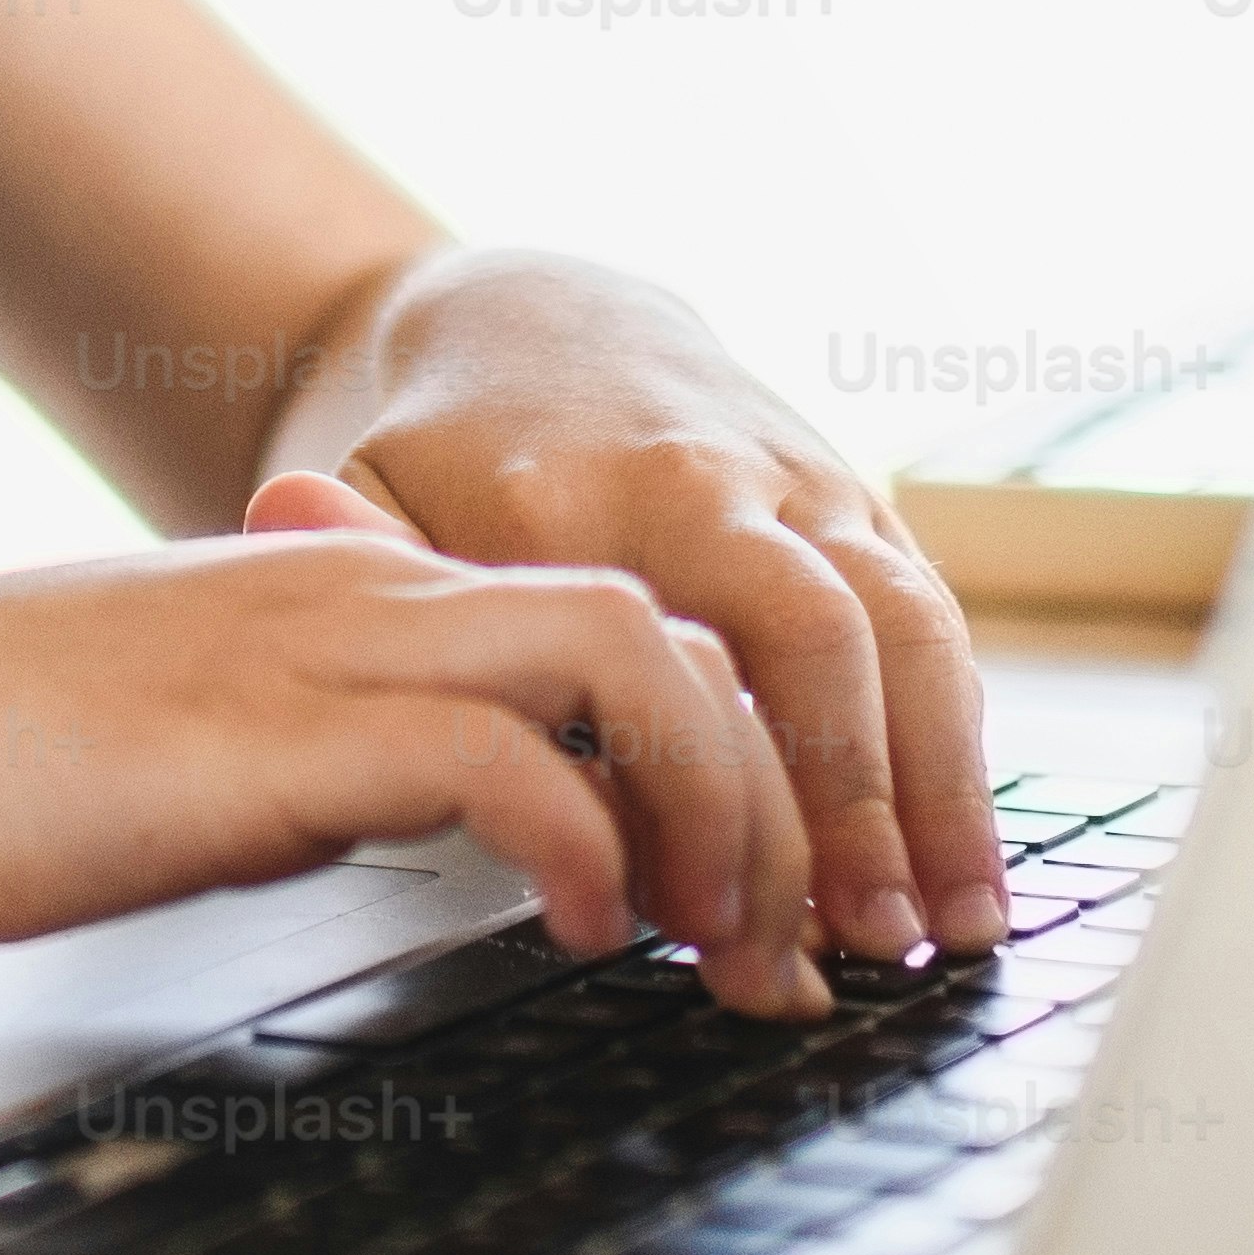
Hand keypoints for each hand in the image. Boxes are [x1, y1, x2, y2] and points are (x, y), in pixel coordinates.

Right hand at [0, 521, 840, 1017]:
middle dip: (770, 790)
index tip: (754, 892)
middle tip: (788, 947)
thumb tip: (444, 828)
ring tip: (722, 941)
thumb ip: (333, 760)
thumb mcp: (208, 744)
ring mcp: (322, 650)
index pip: (615, 615)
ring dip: (715, 809)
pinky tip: (589, 930)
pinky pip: (497, 758)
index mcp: (354, 587)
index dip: (723, 748)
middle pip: (669, 627)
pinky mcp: (271, 737)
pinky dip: (584, 841)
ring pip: (623, 658)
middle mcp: (366, 594)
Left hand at [255, 251, 1010, 981]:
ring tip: (958, 931)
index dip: (691, 787)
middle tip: (868, 943)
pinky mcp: (859, 500)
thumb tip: (280, 518)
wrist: (542, 311)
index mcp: (574, 492)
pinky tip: (973, 864)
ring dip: (938, 783)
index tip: (704, 917)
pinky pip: (934, 616)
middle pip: (808, 632)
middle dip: (850, 795)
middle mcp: (707, 477)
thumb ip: (355, 542)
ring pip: (900, 621)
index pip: (654, 653)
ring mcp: (799, 482)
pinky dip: (961, 742)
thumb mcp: (372, 494)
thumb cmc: (449, 451)